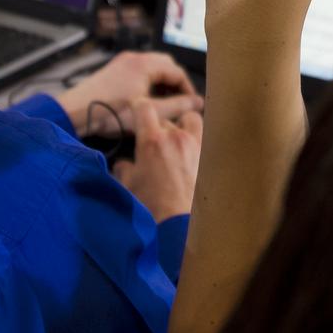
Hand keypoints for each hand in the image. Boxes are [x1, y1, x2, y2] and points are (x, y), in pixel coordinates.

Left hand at [56, 51, 202, 136]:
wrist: (74, 112)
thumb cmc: (110, 113)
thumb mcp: (149, 112)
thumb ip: (177, 106)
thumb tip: (198, 102)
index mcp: (145, 63)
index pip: (178, 71)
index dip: (188, 89)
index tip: (193, 106)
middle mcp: (135, 57)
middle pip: (166, 65)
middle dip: (176, 84)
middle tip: (181, 104)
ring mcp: (122, 61)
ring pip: (152, 68)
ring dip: (162, 84)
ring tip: (165, 105)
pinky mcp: (114, 69)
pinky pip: (139, 71)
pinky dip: (148, 83)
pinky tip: (146, 101)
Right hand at [113, 100, 202, 221]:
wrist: (179, 225)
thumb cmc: (149, 206)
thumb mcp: (128, 186)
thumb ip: (124, 169)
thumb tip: (124, 165)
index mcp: (151, 140)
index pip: (144, 107)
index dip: (139, 106)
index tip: (137, 111)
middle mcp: (175, 137)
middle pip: (166, 119)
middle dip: (159, 128)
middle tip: (156, 143)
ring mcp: (196, 145)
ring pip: (191, 120)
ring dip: (184, 126)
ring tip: (179, 141)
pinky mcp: (209, 157)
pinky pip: (204, 138)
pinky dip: (198, 142)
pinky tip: (193, 157)